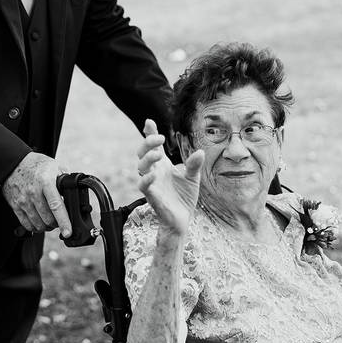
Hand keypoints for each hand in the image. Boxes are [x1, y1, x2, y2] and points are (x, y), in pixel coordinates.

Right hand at [2, 152, 71, 236]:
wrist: (14, 163)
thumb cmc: (37, 166)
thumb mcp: (55, 167)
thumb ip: (65, 181)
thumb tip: (76, 192)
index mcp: (45, 182)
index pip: (56, 206)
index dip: (63, 221)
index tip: (68, 232)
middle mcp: (33, 192)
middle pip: (47, 219)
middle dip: (57, 224)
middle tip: (60, 221)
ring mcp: (23, 200)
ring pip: (38, 224)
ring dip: (46, 227)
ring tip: (50, 221)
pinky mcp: (15, 206)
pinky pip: (26, 224)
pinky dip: (35, 227)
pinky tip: (39, 222)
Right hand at [137, 119, 203, 233]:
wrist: (182, 220)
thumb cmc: (184, 198)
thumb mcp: (193, 178)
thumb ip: (194, 165)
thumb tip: (200, 151)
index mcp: (162, 165)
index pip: (153, 146)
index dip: (149, 133)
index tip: (149, 122)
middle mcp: (154, 171)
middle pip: (143, 153)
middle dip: (147, 143)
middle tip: (159, 138)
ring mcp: (152, 183)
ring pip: (141, 167)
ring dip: (147, 158)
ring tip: (158, 154)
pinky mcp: (152, 196)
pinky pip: (144, 186)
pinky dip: (146, 179)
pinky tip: (153, 174)